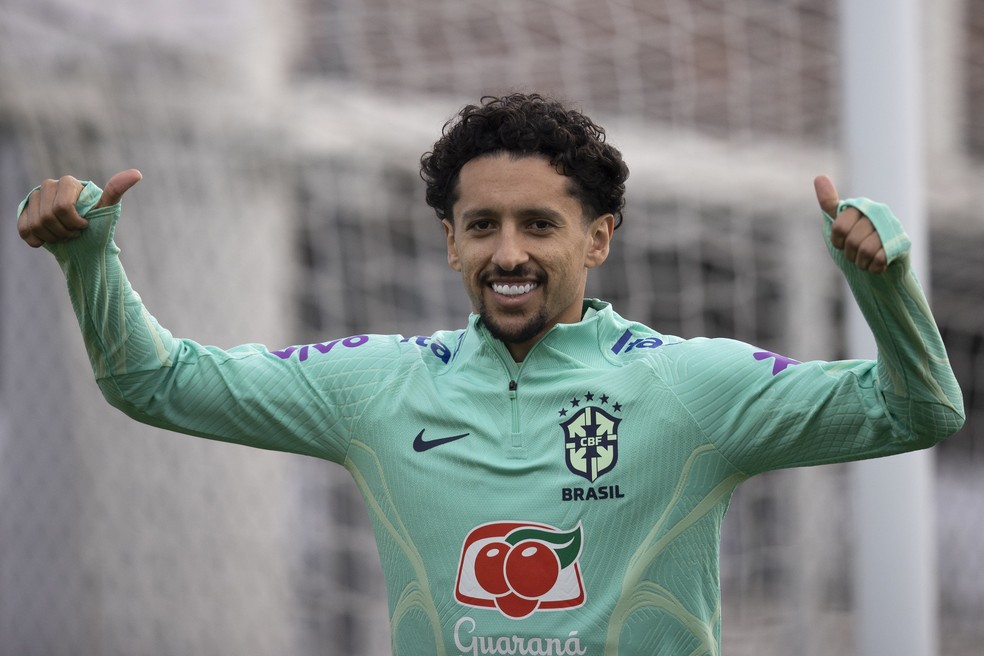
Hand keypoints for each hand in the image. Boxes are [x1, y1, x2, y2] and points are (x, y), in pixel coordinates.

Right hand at [17, 169, 141, 247]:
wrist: (83, 239)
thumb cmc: (98, 223)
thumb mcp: (107, 208)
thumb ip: (116, 190)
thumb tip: (137, 173)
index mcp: (68, 182)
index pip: (62, 208)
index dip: (74, 223)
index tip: (85, 226)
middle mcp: (49, 185)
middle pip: (48, 217)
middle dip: (64, 232)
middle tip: (75, 234)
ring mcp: (34, 197)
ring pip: (36, 225)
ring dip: (52, 237)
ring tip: (64, 236)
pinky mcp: (24, 211)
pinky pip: (24, 229)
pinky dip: (36, 240)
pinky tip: (47, 240)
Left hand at [813, 175, 886, 273]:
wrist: (878, 268)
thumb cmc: (855, 245)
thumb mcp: (838, 225)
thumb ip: (829, 204)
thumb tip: (819, 177)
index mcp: (860, 206)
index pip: (839, 226)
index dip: (837, 241)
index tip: (842, 242)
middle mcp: (878, 212)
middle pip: (852, 240)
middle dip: (850, 254)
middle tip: (856, 253)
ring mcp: (892, 227)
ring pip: (866, 249)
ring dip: (861, 262)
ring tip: (865, 259)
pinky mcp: (902, 243)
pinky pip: (880, 258)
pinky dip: (874, 267)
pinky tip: (877, 264)